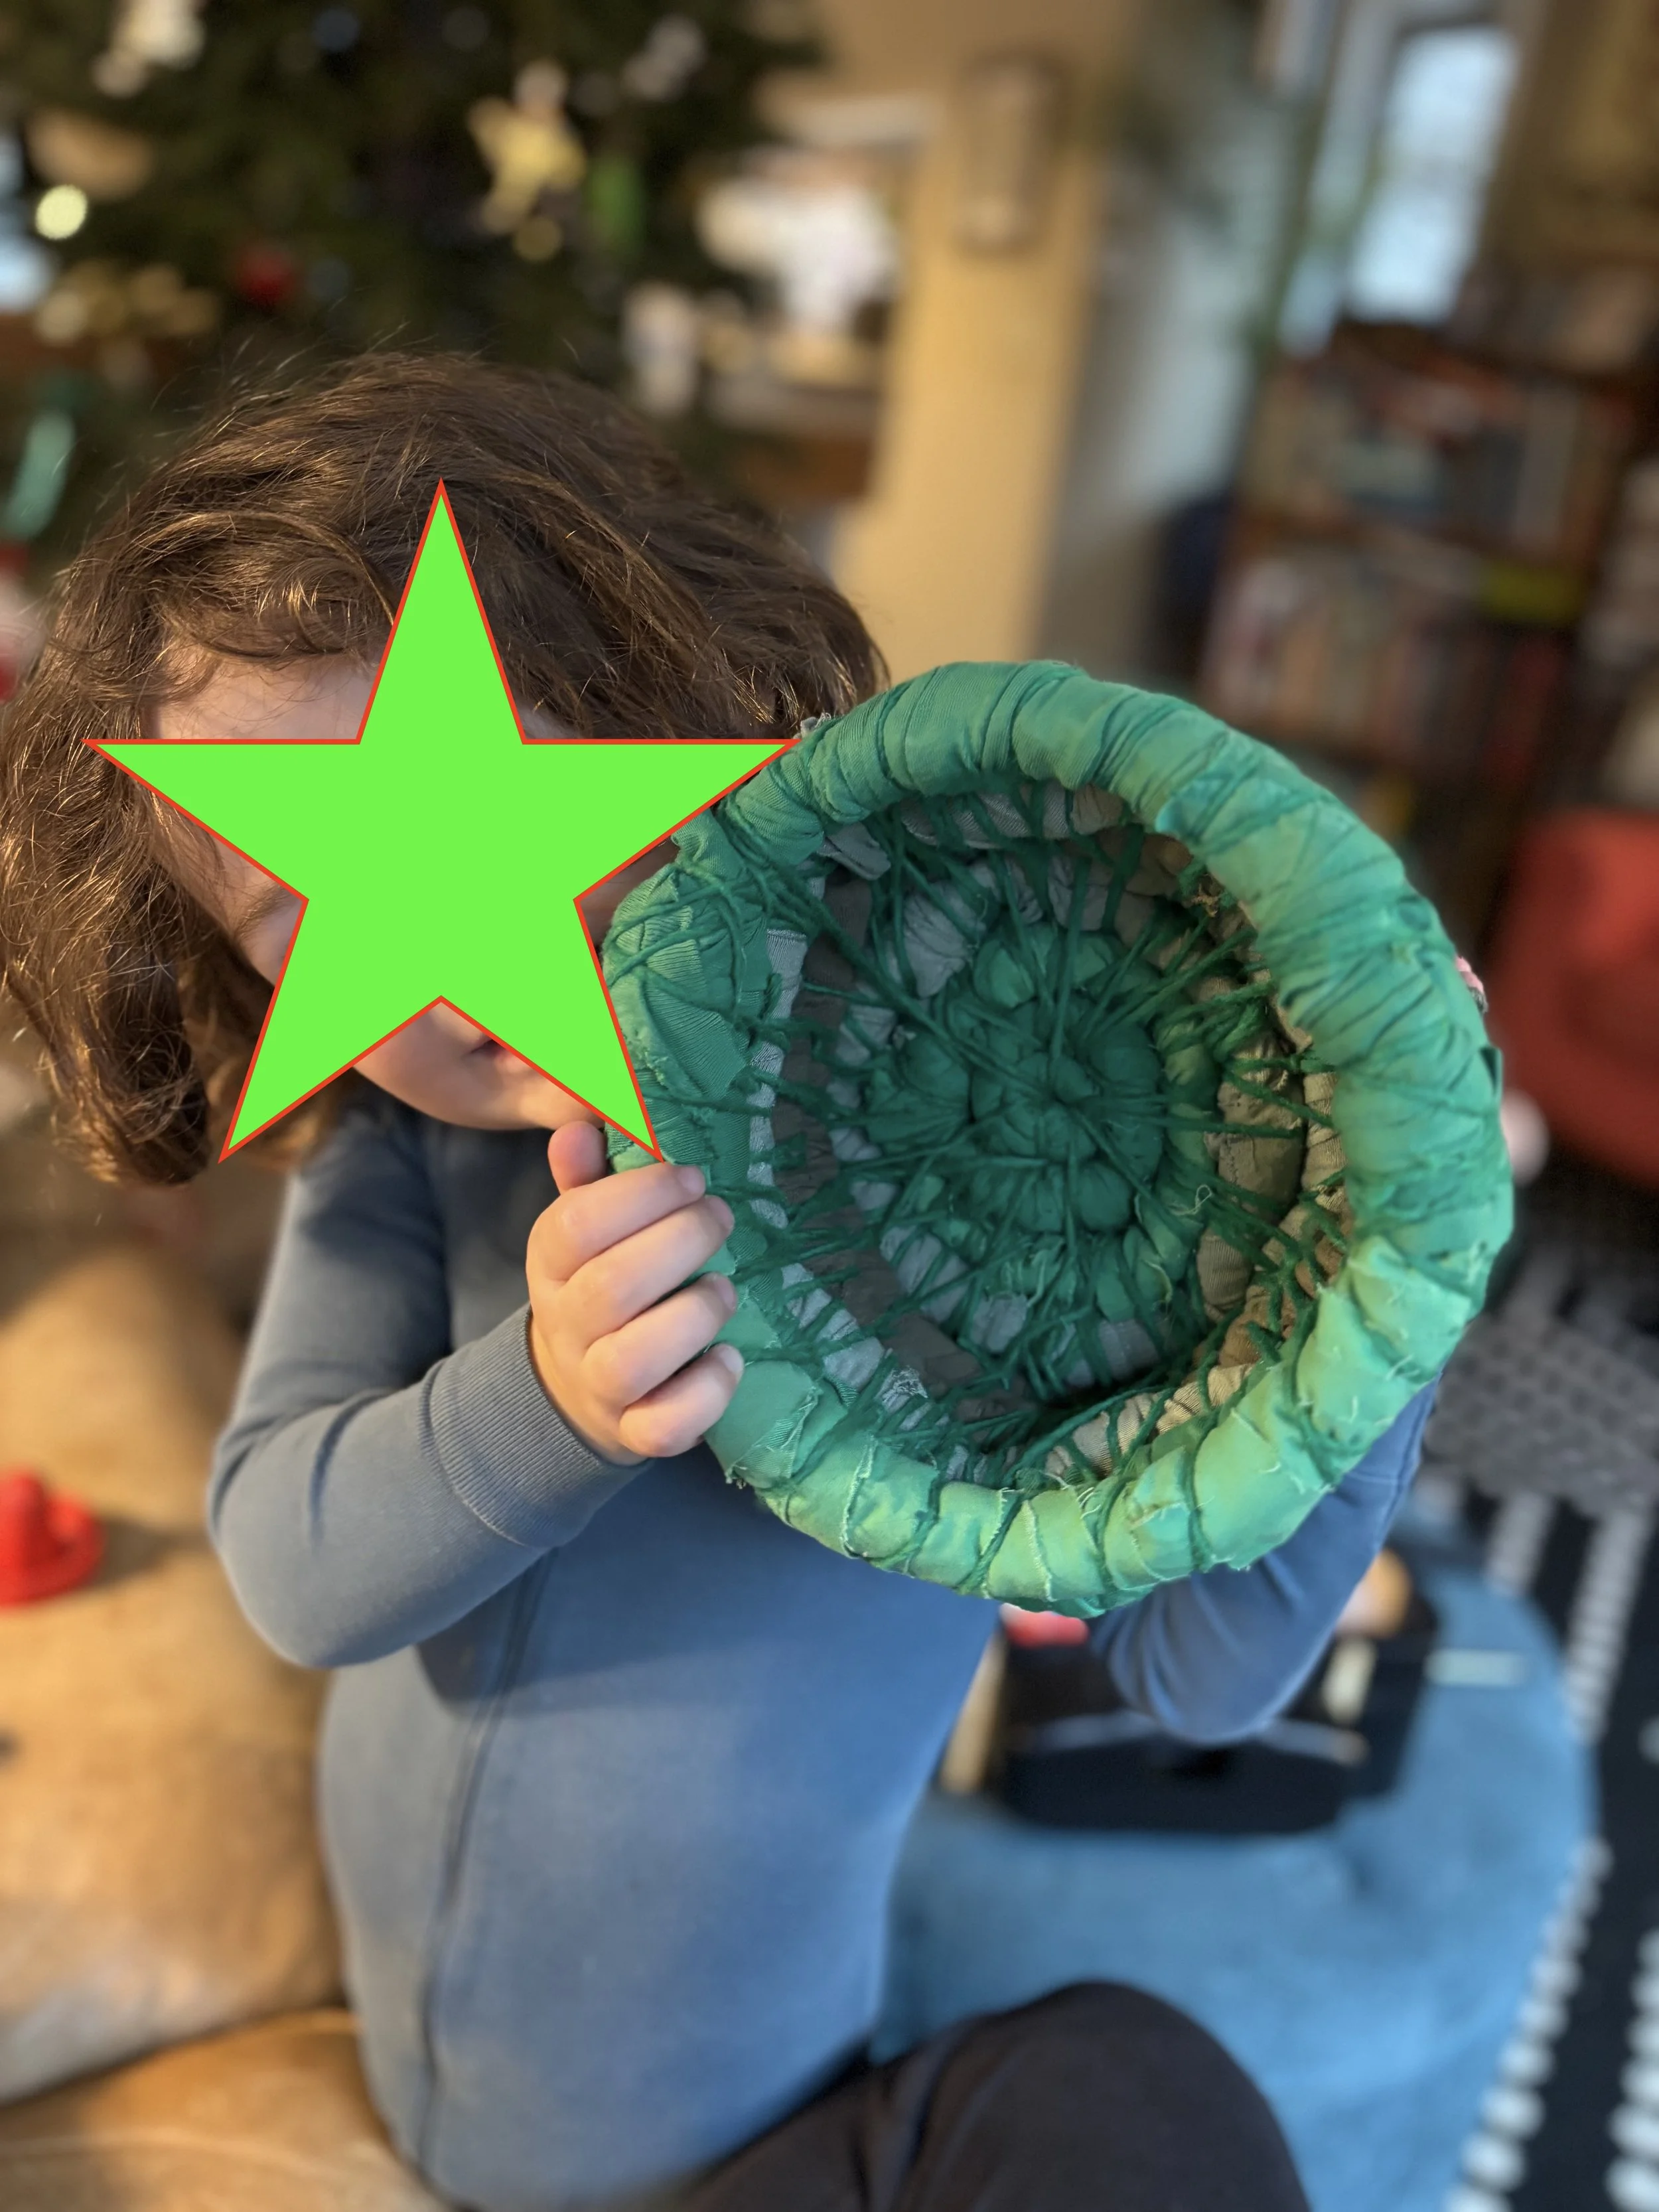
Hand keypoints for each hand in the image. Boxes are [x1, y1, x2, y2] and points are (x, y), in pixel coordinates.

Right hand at [526, 1121, 742, 1463]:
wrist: (579, 1388)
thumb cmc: (600, 1284)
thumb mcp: (587, 1229)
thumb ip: (587, 1177)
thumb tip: (582, 1125)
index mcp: (550, 1264)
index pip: (574, 1226)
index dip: (639, 1194)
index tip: (690, 1177)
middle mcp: (568, 1326)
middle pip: (611, 1288)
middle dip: (680, 1242)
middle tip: (720, 1216)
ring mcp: (599, 1385)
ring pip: (633, 1360)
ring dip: (693, 1317)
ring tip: (723, 1287)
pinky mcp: (636, 1431)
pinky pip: (665, 1426)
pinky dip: (706, 1392)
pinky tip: (730, 1357)